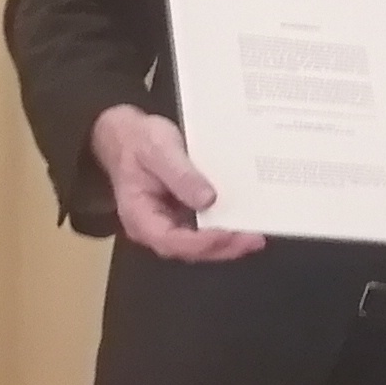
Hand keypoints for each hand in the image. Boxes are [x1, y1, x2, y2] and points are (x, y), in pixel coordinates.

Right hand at [91, 105, 264, 262]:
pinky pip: (205, 229)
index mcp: (139, 215)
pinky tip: (246, 222)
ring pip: (200, 244)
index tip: (226, 234)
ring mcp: (170, 223)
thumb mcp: (158, 150)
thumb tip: (208, 199)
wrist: (129, 134)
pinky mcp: (183, 215)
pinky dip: (225, 229)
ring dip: (228, 243)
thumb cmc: (138, 140)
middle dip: (222, 247)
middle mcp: (154, 227)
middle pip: (188, 250)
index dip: (199, 243)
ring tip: (256, 235)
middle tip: (253, 238)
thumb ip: (180, 175)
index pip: (169, 240)